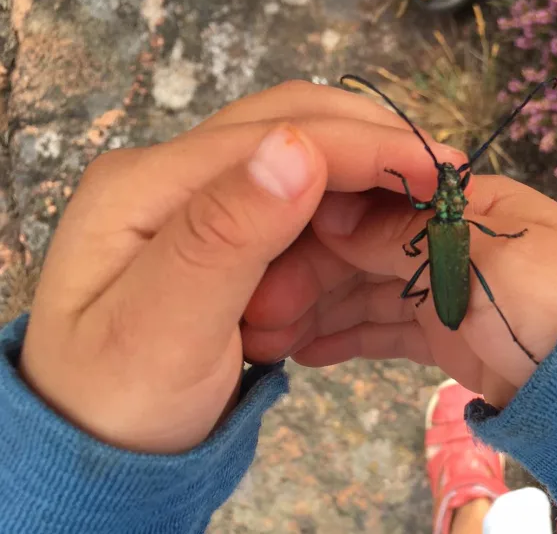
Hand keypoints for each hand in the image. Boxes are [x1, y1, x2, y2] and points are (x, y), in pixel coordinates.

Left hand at [19, 81, 465, 453]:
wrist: (94, 452)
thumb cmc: (118, 403)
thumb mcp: (163, 329)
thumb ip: (223, 237)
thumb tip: (298, 148)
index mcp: (147, 184)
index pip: (277, 132)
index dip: (367, 144)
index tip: (440, 171)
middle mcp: (170, 175)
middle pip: (290, 124)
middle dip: (372, 146)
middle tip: (441, 180)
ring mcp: (193, 202)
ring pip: (299, 163)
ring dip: (356, 190)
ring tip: (408, 220)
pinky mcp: (216, 233)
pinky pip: (293, 205)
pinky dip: (340, 218)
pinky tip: (373, 236)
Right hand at [243, 174, 556, 406]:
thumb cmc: (552, 297)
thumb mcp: (477, 257)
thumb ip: (402, 235)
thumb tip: (329, 213)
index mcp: (460, 203)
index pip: (372, 201)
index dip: (318, 226)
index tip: (269, 253)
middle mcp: (446, 240)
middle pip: (359, 250)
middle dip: (306, 277)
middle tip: (257, 312)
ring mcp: (445, 289)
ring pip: (365, 293)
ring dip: (316, 311)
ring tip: (266, 337)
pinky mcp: (446, 336)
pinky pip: (385, 331)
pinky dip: (346, 338)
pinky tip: (305, 351)